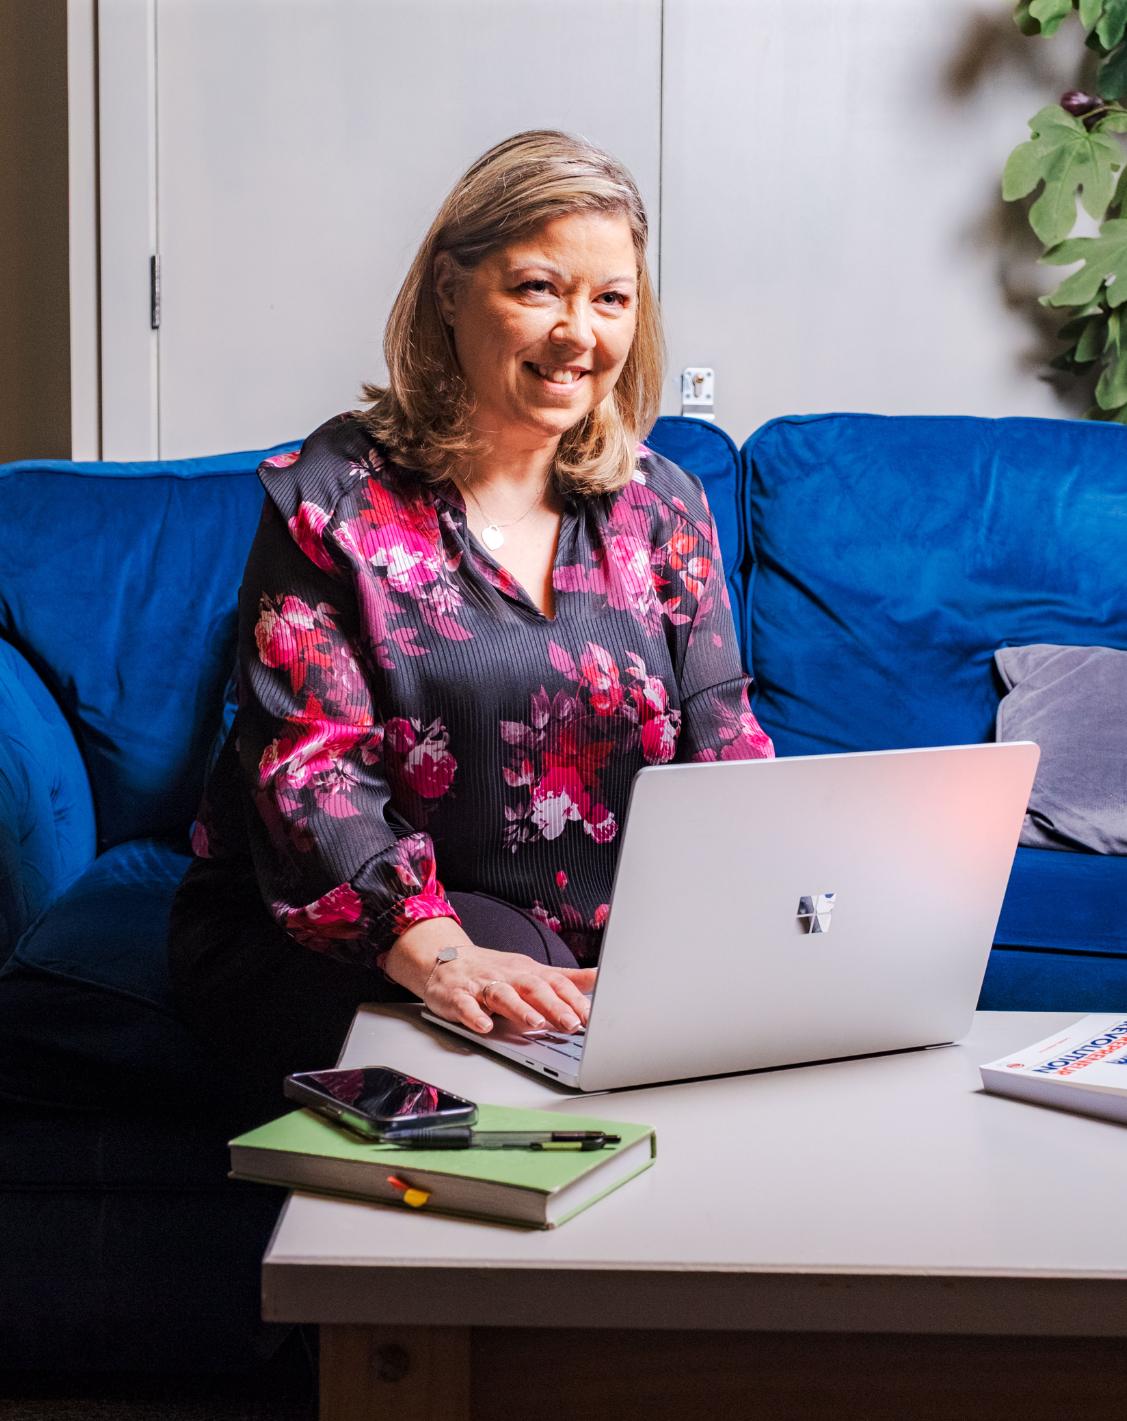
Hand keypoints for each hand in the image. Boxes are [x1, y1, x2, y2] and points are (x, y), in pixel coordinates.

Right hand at [425, 943, 595, 1035]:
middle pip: (533, 988)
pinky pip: (465, 1005)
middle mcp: (508, 977)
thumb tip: (600, 977)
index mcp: (528, 972)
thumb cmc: (495, 971)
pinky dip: (474, 1015)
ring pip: (502, 995)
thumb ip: (567, 979)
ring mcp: (482, 985)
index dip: (574, 999)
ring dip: (519, 1008)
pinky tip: (484, 1026)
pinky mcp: (457, 996)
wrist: (446, 960)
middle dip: (554, 1006)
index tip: (592, 1017)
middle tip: (572, 1024)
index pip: (556, 983)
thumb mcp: (534, 972)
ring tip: (535, 1022)